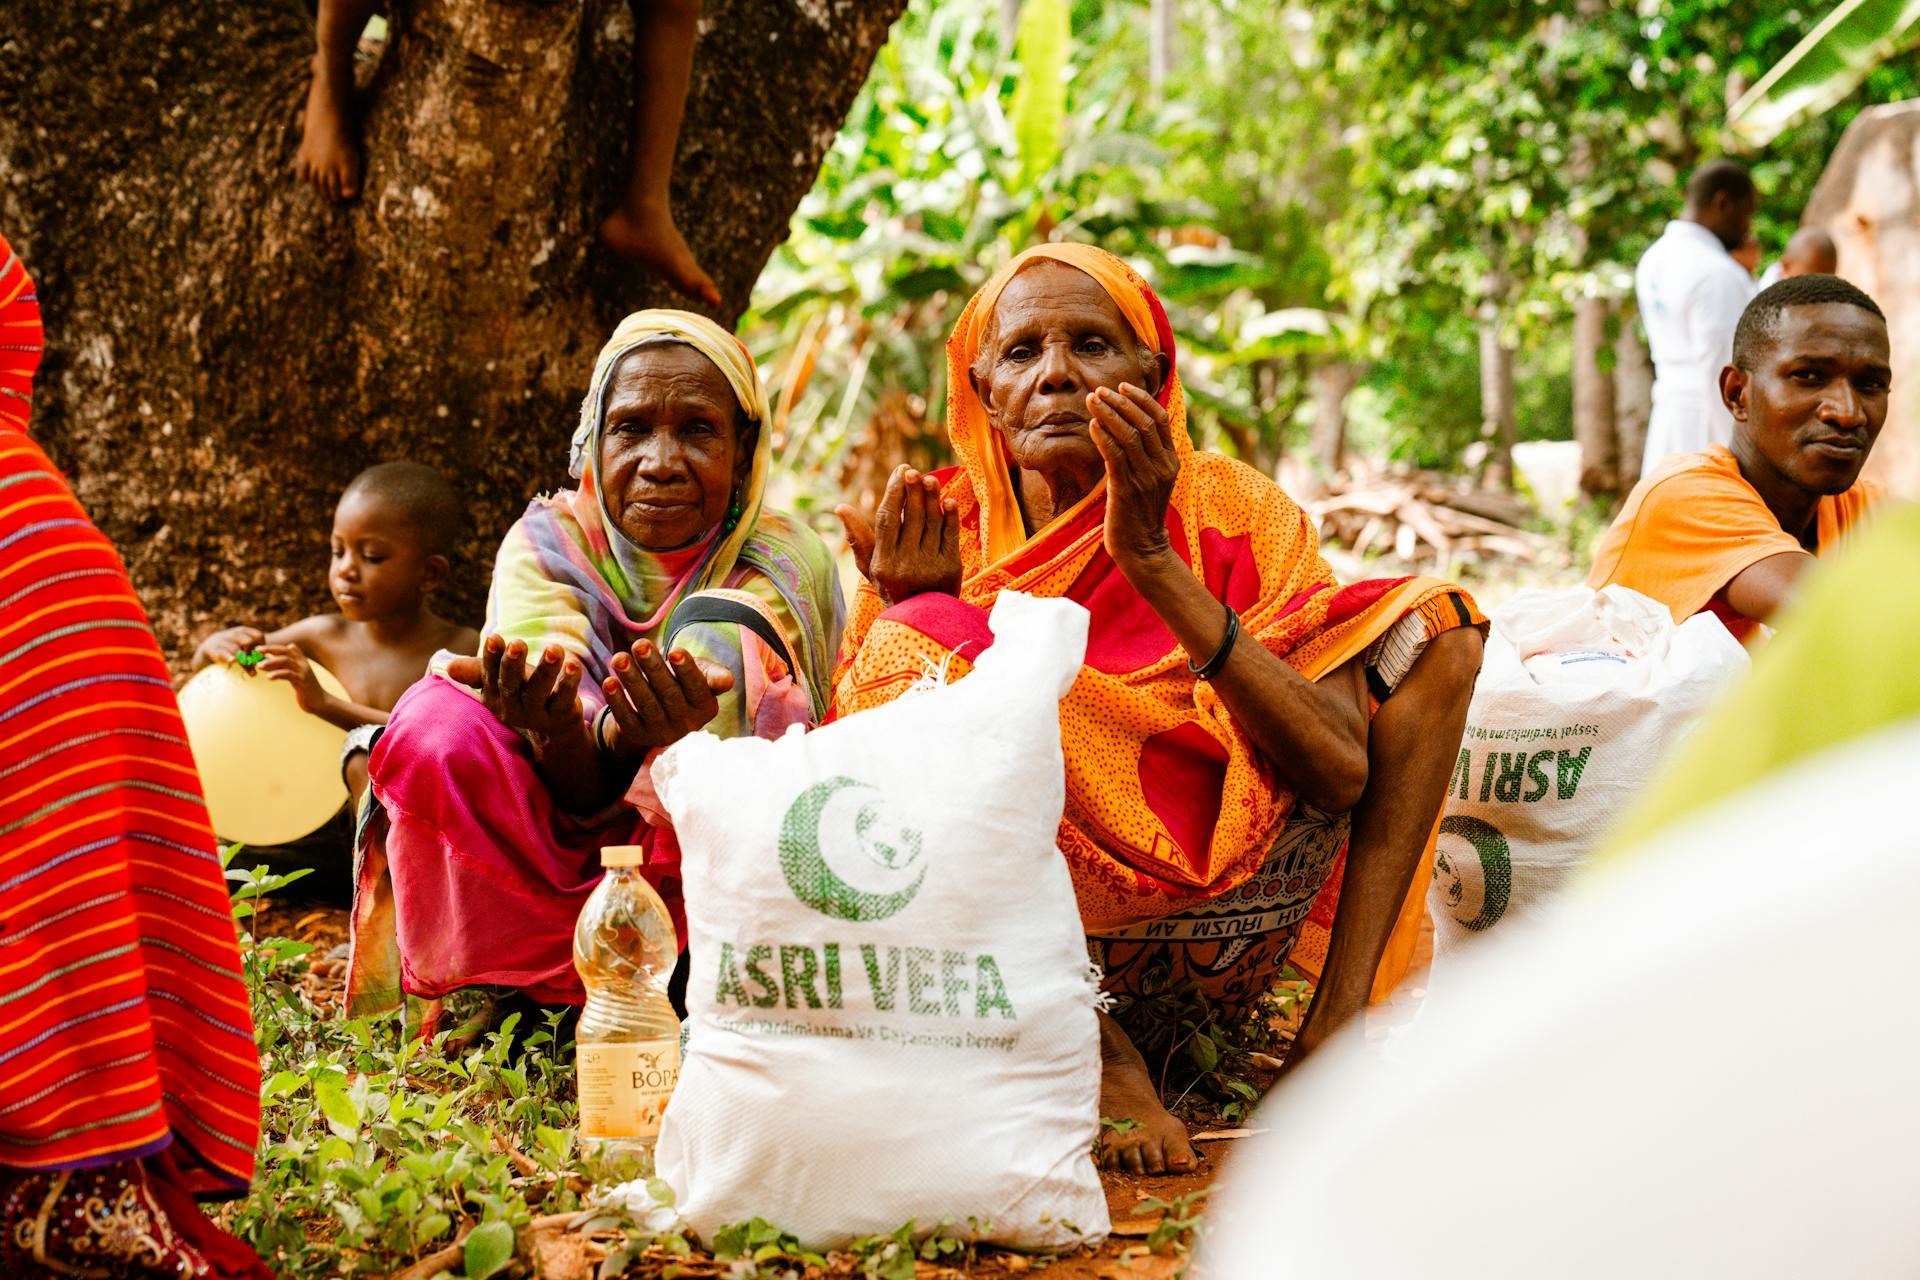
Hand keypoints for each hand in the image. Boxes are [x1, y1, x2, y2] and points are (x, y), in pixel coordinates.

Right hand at [200, 625, 266, 669]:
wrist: (207, 649)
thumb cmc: (230, 649)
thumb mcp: (242, 646)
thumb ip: (254, 651)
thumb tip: (271, 661)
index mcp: (242, 631)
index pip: (258, 635)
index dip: (263, 647)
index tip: (264, 658)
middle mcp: (233, 633)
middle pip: (248, 642)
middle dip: (255, 655)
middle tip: (259, 667)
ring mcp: (222, 640)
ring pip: (236, 649)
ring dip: (245, 662)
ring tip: (252, 673)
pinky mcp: (212, 649)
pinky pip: (221, 652)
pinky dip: (228, 656)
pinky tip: (233, 662)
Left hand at [256, 643, 329, 713]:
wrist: (320, 702)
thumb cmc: (306, 689)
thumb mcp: (297, 674)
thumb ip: (288, 665)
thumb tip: (275, 656)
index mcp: (302, 661)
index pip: (286, 649)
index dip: (272, 647)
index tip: (259, 648)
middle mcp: (303, 664)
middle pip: (285, 652)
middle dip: (270, 650)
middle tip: (256, 651)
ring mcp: (303, 672)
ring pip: (285, 661)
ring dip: (270, 662)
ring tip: (259, 666)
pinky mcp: (302, 682)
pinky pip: (288, 674)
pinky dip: (277, 674)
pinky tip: (268, 677)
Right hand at [447, 635, 585, 742]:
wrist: (553, 726)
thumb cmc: (522, 691)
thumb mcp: (499, 679)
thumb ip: (477, 670)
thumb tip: (449, 667)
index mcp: (494, 695)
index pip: (490, 674)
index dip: (491, 657)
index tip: (494, 637)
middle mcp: (512, 706)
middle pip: (510, 685)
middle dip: (512, 664)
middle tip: (518, 643)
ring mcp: (536, 714)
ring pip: (538, 691)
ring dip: (546, 669)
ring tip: (555, 649)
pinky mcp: (560, 716)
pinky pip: (564, 699)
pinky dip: (569, 682)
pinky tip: (574, 665)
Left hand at [600, 639, 735, 758]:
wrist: (661, 713)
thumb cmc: (683, 685)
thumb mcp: (701, 677)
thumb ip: (713, 675)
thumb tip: (727, 680)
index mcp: (704, 707)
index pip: (696, 687)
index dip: (686, 670)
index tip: (674, 650)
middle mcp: (685, 723)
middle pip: (668, 693)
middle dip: (653, 667)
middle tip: (639, 645)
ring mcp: (660, 732)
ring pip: (646, 704)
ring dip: (631, 680)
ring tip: (619, 658)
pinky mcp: (638, 735)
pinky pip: (626, 718)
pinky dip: (617, 701)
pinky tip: (609, 681)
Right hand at [835, 465, 962, 605]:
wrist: (922, 619)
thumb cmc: (892, 587)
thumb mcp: (870, 567)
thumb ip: (858, 538)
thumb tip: (840, 507)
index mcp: (883, 562)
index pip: (887, 519)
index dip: (894, 492)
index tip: (900, 471)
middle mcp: (905, 564)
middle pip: (911, 517)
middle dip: (913, 490)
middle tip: (914, 471)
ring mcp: (929, 566)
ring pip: (931, 523)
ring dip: (932, 498)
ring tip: (931, 479)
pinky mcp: (950, 568)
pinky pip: (950, 536)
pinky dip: (950, 517)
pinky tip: (948, 501)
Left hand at [1088, 383, 1179, 572]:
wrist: (1141, 548)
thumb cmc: (1139, 511)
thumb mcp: (1150, 478)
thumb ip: (1145, 453)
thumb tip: (1127, 424)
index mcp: (1171, 460)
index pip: (1161, 419)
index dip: (1142, 399)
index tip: (1123, 386)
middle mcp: (1162, 467)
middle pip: (1144, 423)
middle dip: (1120, 402)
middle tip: (1100, 390)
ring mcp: (1146, 479)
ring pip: (1129, 436)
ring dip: (1108, 414)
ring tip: (1091, 401)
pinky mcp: (1126, 490)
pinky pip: (1115, 456)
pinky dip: (1103, 437)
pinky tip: (1092, 426)